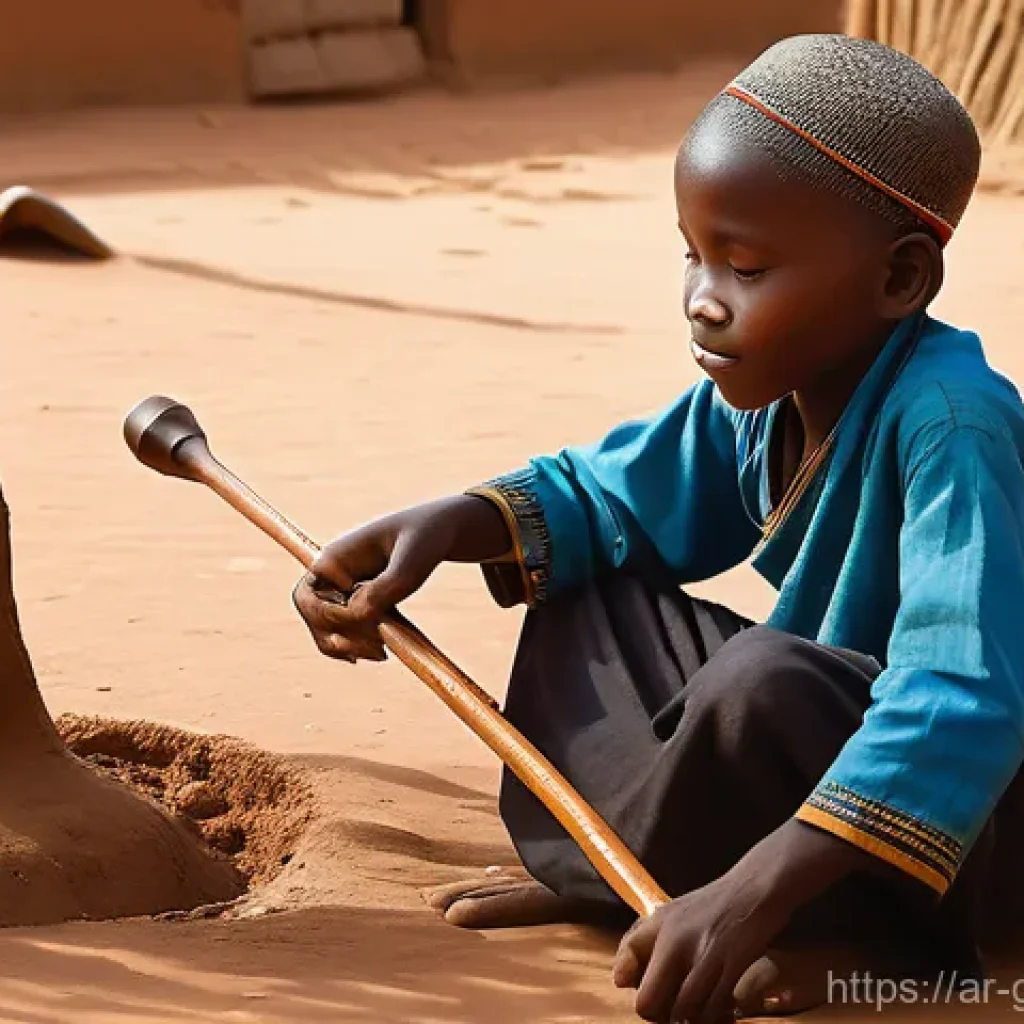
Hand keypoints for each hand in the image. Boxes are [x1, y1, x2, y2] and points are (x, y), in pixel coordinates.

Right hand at [292, 495, 509, 662]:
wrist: (439, 533)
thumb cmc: (425, 538)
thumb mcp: (412, 560)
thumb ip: (386, 587)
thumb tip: (358, 614)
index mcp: (336, 558)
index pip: (307, 597)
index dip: (326, 617)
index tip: (362, 622)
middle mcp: (333, 576)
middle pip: (313, 617)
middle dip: (337, 637)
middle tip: (377, 649)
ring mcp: (344, 591)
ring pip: (327, 630)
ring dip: (348, 646)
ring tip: (383, 653)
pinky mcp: (359, 604)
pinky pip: (344, 632)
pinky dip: (356, 645)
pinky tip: (382, 652)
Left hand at [612, 819, 874, 1022]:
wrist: (754, 886)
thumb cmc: (713, 906)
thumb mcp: (672, 913)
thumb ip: (645, 943)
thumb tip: (619, 981)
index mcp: (657, 925)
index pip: (625, 965)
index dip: (632, 984)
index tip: (650, 990)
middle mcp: (674, 940)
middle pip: (648, 1003)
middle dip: (661, 1014)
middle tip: (676, 1009)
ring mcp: (702, 954)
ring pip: (683, 1012)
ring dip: (692, 1018)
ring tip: (701, 1010)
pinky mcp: (731, 964)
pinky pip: (715, 1009)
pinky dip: (717, 1016)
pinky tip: (723, 1007)